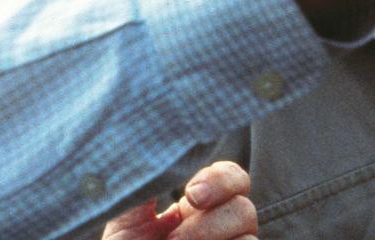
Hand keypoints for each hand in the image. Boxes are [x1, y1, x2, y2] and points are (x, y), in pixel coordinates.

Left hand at [100, 162, 256, 239]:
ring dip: (208, 239)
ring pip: (248, 236)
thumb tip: (151, 145)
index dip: (220, 179)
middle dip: (210, 221)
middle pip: (245, 207)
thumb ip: (144, 183)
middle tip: (175, 237)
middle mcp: (220, 228)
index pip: (232, 177)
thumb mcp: (126, 216)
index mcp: (198, 206)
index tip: (191, 193)